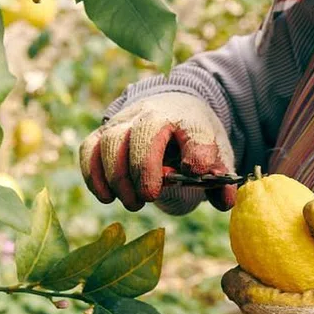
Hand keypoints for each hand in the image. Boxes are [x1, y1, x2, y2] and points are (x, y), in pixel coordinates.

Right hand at [79, 92, 236, 212]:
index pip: (195, 132)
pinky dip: (93, 175)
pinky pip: (89, 149)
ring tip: (133, 203)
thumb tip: (224, 200)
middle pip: (141, 134)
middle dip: (143, 170)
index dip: (197, 153)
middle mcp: (153, 113)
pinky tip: (107, 197)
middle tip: (149, 198)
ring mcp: (125, 121)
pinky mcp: (104, 132)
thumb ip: (221, 180)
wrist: (173, 110)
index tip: (196, 172)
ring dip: (117, 177)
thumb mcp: (216, 155)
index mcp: (189, 119)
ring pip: (111, 141)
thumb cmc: (194, 140)